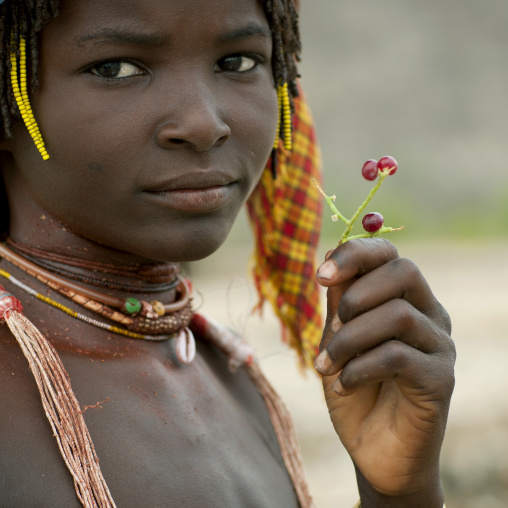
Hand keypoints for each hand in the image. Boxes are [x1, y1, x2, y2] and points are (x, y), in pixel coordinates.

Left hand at [314, 239, 454, 505]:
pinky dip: (359, 367)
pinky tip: (343, 383)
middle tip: (332, 323)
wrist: (373, 449)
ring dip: (349, 338)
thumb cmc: (354, 388)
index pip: (389, 255)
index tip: (320, 275)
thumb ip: (339, 302)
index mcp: (404, 300)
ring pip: (398, 314)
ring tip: (326, 364)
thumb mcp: (338, 339)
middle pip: (404, 271)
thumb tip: (331, 254)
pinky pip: (398, 356)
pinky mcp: (441, 380)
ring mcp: (439, 347)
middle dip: (356, 293)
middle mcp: (429, 316)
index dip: (355, 254)